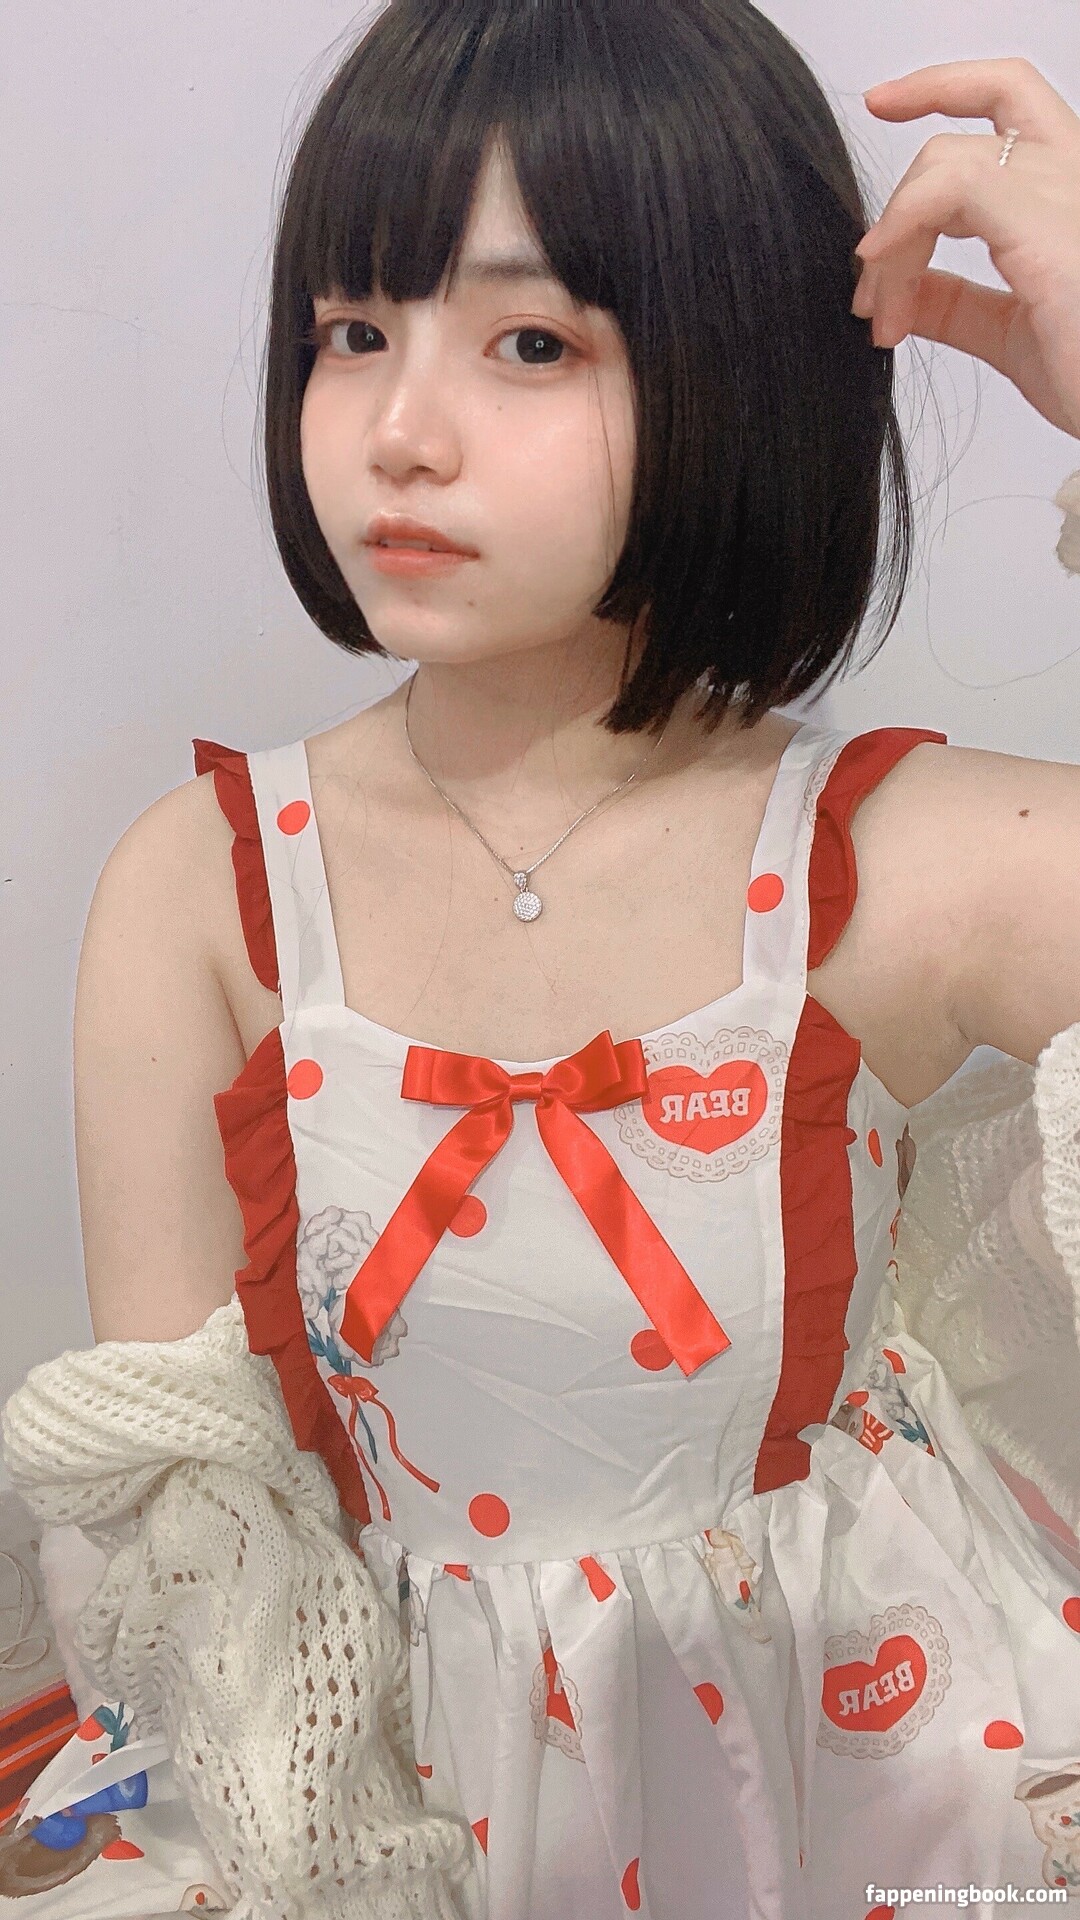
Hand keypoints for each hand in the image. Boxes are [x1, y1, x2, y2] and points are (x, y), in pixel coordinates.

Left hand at [851, 57, 1079, 438]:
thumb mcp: (1012, 335)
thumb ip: (958, 305)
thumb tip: (901, 293)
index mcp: (1070, 195)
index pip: (1009, 103)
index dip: (943, 88)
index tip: (884, 105)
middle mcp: (1075, 178)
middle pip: (961, 137)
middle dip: (896, 208)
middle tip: (869, 290)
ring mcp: (1067, 192)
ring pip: (944, 164)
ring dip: (893, 239)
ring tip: (883, 315)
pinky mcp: (1049, 225)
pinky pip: (952, 186)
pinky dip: (902, 226)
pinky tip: (883, 273)